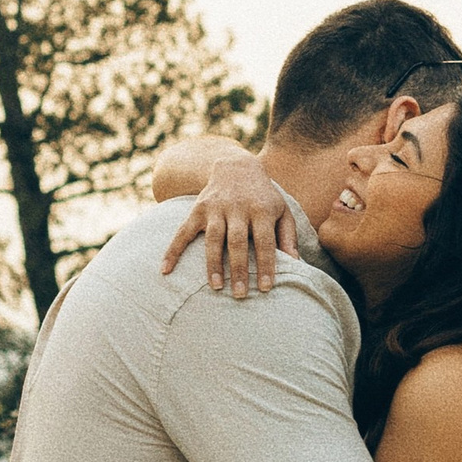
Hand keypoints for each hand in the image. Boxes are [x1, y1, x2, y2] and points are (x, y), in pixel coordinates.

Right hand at [160, 146, 298, 297]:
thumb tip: (296, 264)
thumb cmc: (263, 196)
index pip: (264, 241)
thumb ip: (287, 236)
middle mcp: (237, 208)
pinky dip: (173, 251)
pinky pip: (183, 232)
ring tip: (216, 287)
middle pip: (237, 242)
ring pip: (213, 239)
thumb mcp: (282, 210)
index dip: (265, 264)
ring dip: (213, 264)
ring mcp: (215, 208)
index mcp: (261, 209)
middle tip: (239, 295)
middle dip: (238, 269)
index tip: (265, 288)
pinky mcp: (197, 210)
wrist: (235, 166)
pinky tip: (165, 270)